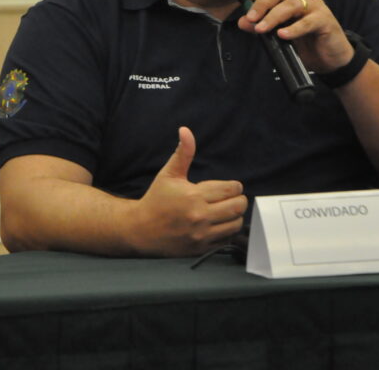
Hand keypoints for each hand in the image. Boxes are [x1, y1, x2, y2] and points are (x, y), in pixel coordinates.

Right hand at [131, 127, 246, 256]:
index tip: (229, 187)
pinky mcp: (201, 248)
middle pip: (238, 207)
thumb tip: (186, 130)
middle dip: (238, 200)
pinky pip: (226, 239)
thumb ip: (182, 153)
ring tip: (225, 211)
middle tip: (230, 198)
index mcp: (194, 196)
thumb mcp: (169, 174)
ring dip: (234, 216)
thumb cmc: (156, 199)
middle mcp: (200, 216)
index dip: (234, 186)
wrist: (140, 230)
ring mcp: (201, 235)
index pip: (232, 189)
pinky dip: (226, 231)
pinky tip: (218, 224)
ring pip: (235, 224)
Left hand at [236, 0, 352, 72]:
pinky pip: (309, 22)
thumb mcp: (279, 35)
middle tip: (251, 17)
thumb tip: (242, 22)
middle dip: (263, 2)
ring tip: (261, 29)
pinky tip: (282, 35)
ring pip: (292, 4)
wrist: (330, 60)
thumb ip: (262, 27)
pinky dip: (294, 28)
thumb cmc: (305, 44)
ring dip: (273, 16)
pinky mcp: (326, 21)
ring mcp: (316, 8)